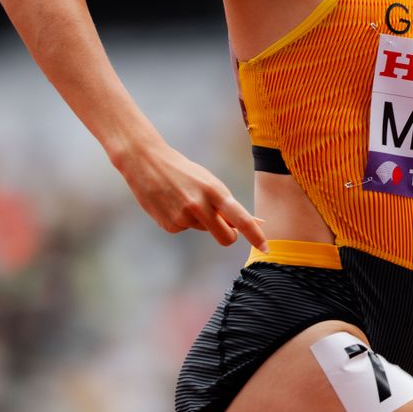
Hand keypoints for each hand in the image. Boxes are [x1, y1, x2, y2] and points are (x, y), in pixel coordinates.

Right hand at [111, 138, 267, 249]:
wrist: (146, 163)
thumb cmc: (185, 172)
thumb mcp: (209, 182)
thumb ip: (227, 204)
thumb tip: (254, 222)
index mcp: (215, 191)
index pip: (241, 218)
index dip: (255, 235)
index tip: (266, 248)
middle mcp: (200, 206)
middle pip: (226, 237)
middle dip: (229, 235)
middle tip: (223, 225)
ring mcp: (183, 217)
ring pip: (204, 230)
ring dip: (200, 220)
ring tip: (184, 198)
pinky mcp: (169, 226)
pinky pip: (186, 229)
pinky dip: (182, 220)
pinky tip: (172, 203)